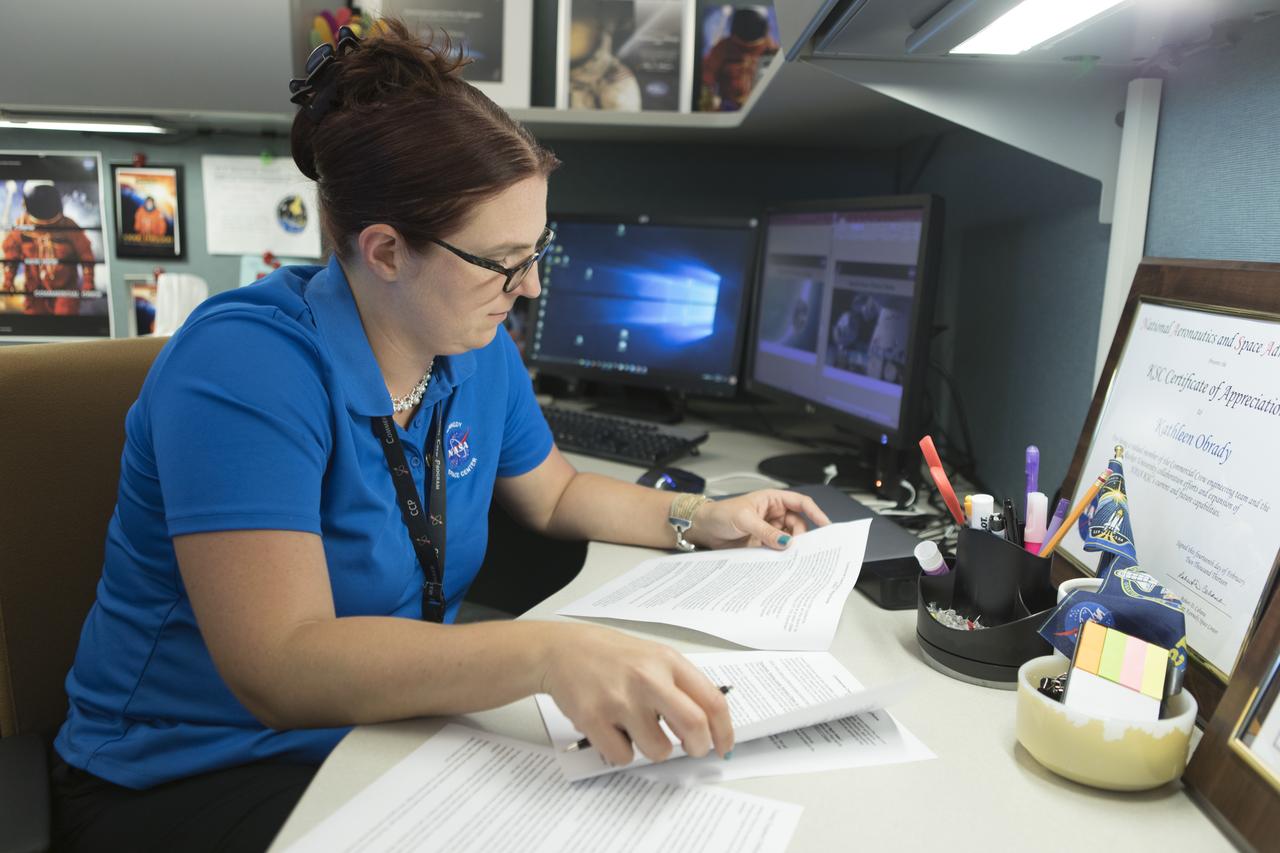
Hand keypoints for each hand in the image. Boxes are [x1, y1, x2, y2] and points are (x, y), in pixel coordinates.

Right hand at [538, 623, 733, 766]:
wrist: (562, 650)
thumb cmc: (611, 656)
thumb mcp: (653, 657)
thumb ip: (680, 686)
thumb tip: (708, 726)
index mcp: (667, 661)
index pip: (711, 701)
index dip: (724, 731)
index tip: (723, 746)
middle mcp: (647, 678)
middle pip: (694, 727)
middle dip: (698, 747)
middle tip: (692, 749)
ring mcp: (620, 700)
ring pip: (658, 750)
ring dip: (654, 748)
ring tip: (637, 728)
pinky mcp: (594, 719)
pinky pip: (623, 756)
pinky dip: (622, 751)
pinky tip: (612, 729)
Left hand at [688, 489, 830, 550]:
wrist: (703, 529)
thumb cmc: (720, 514)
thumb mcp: (744, 519)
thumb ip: (766, 531)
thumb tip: (785, 542)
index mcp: (772, 500)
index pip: (801, 503)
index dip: (816, 513)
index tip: (826, 525)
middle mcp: (774, 514)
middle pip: (798, 525)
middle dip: (801, 536)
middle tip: (802, 549)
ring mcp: (769, 530)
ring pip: (789, 539)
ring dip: (790, 548)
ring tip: (791, 557)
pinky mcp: (763, 544)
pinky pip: (777, 550)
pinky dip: (781, 556)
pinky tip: (782, 562)